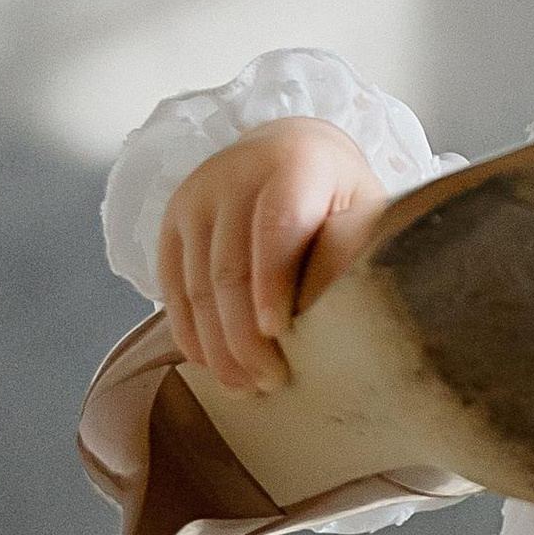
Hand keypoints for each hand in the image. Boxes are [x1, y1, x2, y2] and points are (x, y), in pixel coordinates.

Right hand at [157, 119, 389, 391]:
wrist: (289, 149)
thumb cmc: (337, 195)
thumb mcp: (360, 210)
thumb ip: (351, 252)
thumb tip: (345, 317)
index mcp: (294, 165)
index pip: (276, 228)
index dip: (273, 285)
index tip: (279, 336)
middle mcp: (235, 174)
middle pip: (229, 268)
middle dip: (245, 336)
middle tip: (269, 382)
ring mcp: (197, 196)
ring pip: (197, 285)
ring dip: (217, 345)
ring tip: (243, 385)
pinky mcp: (173, 220)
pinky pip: (173, 285)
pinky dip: (189, 330)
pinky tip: (210, 362)